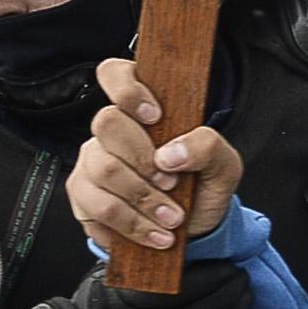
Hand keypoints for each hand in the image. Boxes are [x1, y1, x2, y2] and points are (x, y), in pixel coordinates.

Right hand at [48, 262, 256, 308]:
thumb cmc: (119, 304)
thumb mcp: (125, 279)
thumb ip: (153, 265)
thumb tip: (195, 242)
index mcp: (131, 304)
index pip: (180, 291)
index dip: (210, 278)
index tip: (227, 265)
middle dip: (228, 292)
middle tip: (241, 276)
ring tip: (246, 293)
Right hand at [68, 59, 244, 253]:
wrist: (192, 230)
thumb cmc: (202, 187)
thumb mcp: (223, 166)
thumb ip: (208, 147)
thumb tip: (170, 154)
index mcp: (144, 110)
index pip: (115, 74)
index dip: (128, 90)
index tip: (154, 116)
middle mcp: (113, 131)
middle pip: (107, 123)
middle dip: (143, 158)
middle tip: (171, 182)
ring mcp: (92, 161)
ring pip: (103, 169)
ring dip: (143, 198)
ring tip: (172, 217)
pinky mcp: (84, 196)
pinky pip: (98, 206)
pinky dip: (132, 224)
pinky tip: (155, 234)